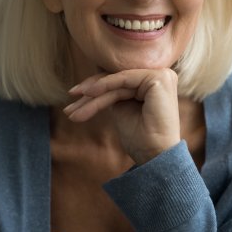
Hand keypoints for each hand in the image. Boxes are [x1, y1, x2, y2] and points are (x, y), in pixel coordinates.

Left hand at [63, 68, 181, 164]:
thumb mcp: (121, 108)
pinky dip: (104, 86)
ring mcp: (162, 75)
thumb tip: (90, 80)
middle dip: (90, 93)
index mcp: (155, 82)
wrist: (155, 157)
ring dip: (92, 96)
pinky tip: (88, 94)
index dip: (95, 88)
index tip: (73, 99)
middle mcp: (162, 75)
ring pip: (117, 82)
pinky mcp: (158, 79)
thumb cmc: (141, 139)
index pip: (120, 80)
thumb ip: (112, 92)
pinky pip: (123, 80)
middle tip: (69, 106)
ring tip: (73, 110)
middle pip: (117, 79)